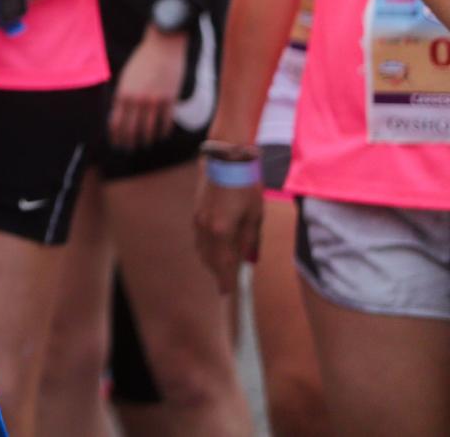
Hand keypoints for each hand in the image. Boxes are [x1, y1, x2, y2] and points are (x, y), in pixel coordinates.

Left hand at [110, 26, 185, 150]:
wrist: (163, 46)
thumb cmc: (143, 60)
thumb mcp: (127, 77)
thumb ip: (124, 95)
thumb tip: (121, 114)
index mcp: (122, 93)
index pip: (116, 122)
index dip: (116, 136)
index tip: (116, 143)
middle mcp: (136, 99)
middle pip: (131, 129)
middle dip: (129, 142)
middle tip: (129, 149)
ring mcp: (154, 100)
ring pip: (149, 129)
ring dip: (146, 139)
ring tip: (144, 144)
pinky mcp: (169, 99)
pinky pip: (165, 122)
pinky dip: (162, 131)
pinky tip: (161, 135)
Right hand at [193, 166, 262, 293]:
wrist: (225, 158)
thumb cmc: (246, 185)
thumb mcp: (255, 214)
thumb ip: (250, 240)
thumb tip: (250, 261)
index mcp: (222, 231)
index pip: (223, 264)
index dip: (226, 280)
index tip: (229, 294)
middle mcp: (205, 228)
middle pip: (209, 259)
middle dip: (218, 272)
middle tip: (227, 282)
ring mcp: (198, 219)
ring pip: (202, 249)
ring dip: (211, 261)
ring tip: (223, 267)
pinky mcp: (196, 211)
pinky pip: (199, 238)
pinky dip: (207, 247)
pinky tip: (217, 246)